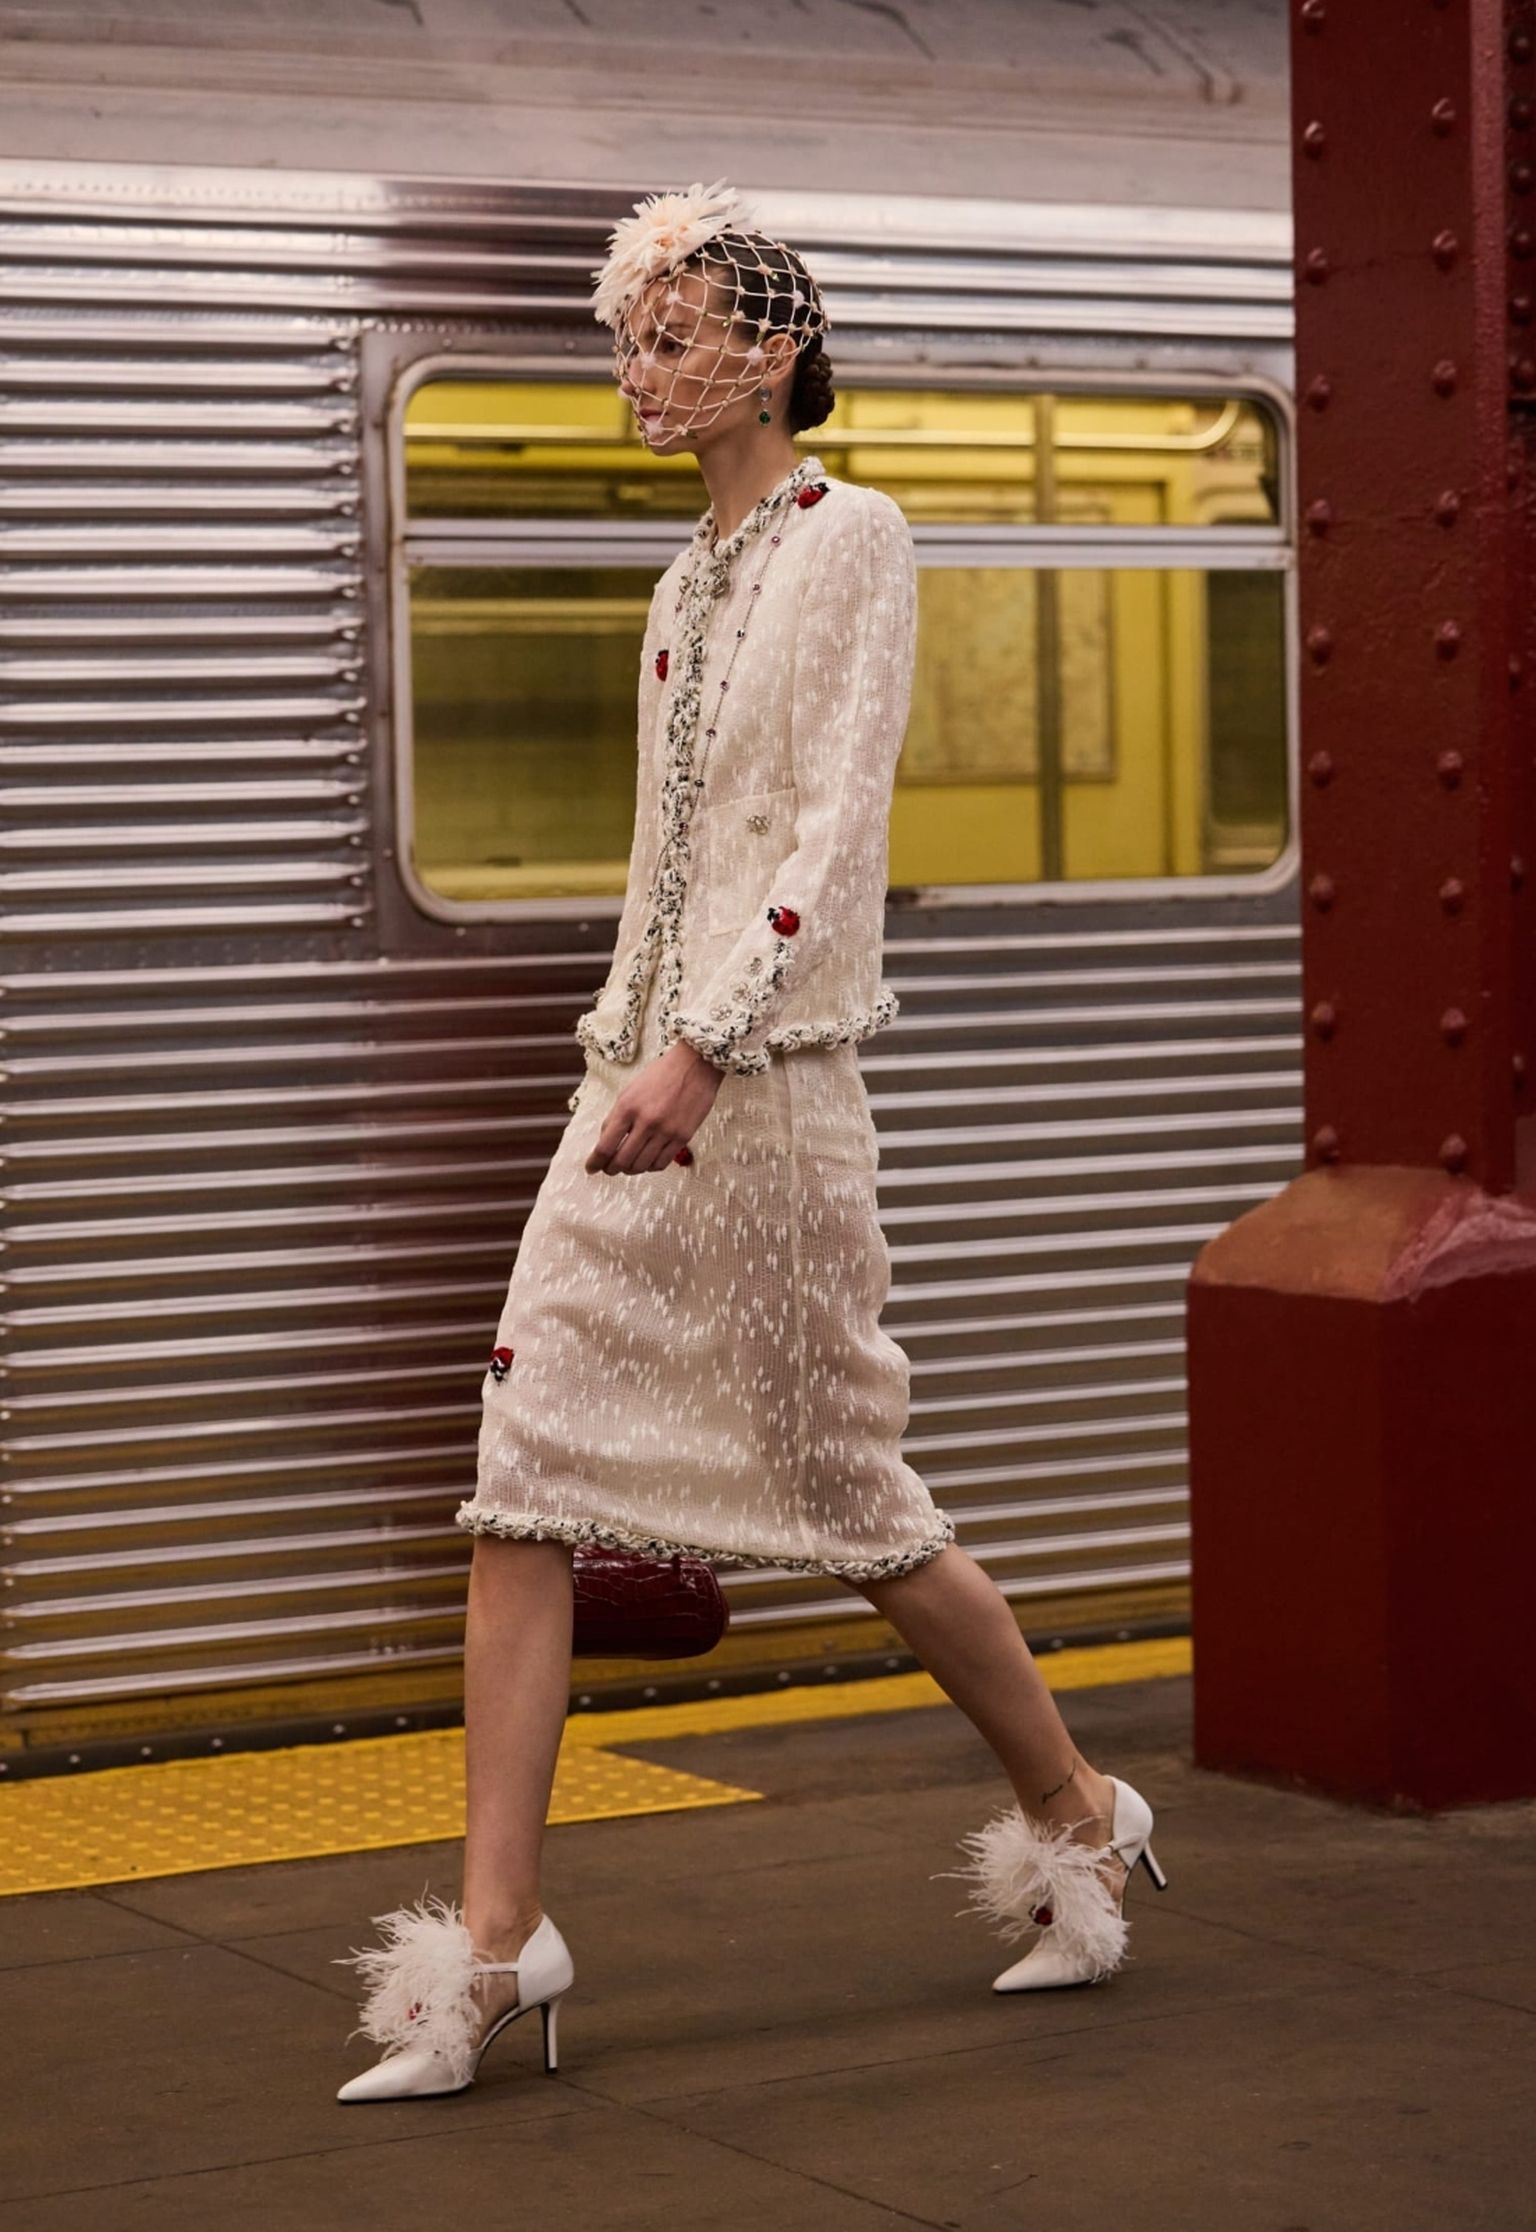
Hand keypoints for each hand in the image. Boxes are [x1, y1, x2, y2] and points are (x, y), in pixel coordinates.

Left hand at [584, 1040, 724, 1174]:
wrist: (694, 1065)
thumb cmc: (661, 1075)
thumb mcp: (630, 1091)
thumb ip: (616, 1117)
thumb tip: (605, 1141)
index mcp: (627, 1107)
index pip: (605, 1146)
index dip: (595, 1162)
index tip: (591, 1168)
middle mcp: (645, 1121)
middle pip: (622, 1161)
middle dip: (611, 1169)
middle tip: (609, 1169)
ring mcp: (665, 1131)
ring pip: (641, 1166)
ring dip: (631, 1170)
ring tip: (628, 1165)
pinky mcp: (682, 1136)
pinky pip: (661, 1163)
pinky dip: (650, 1167)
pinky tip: (647, 1161)